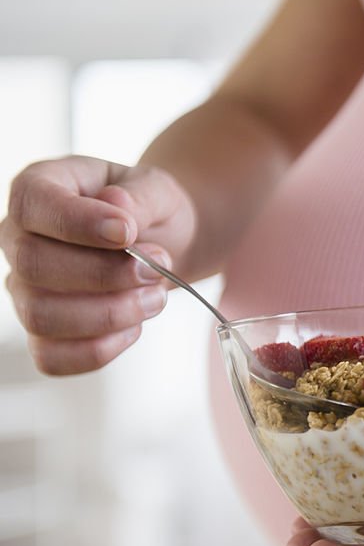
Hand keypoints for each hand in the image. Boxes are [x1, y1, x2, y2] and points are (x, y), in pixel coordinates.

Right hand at [1, 156, 195, 373]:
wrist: (162, 245)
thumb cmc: (149, 212)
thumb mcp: (158, 190)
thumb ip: (141, 197)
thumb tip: (117, 209)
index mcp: (39, 189)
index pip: (34, 204)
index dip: (78, 223)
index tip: (128, 233)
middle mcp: (19, 240)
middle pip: (35, 266)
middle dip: (106, 274)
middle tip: (158, 267)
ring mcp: (26, 289)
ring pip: (42, 316)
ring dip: (110, 314)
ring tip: (156, 297)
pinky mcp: (44, 332)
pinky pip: (52, 357)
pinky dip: (99, 350)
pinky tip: (134, 327)